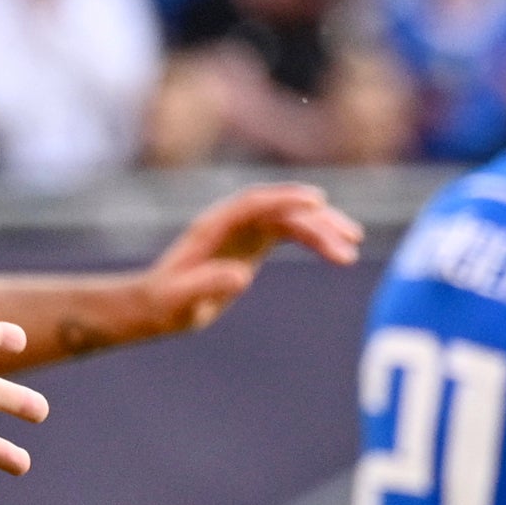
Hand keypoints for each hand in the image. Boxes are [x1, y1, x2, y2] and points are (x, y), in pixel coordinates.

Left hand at [123, 181, 365, 345]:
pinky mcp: (253, 242)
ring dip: (322, 231)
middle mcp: (232, 221)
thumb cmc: (164, 305)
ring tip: (351, 253)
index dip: (286, 199)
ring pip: (291, 219)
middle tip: (349, 244)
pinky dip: (314, 239)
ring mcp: (244, 229)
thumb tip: (241, 277)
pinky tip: (337, 251)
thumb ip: (206, 286)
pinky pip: (290, 231)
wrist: (154, 306)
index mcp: (213, 227)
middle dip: (317, 224)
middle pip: (281, 211)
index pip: (255, 203)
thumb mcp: (180, 302)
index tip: (318, 202)